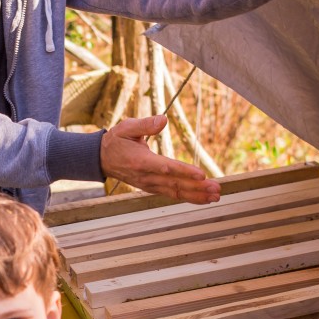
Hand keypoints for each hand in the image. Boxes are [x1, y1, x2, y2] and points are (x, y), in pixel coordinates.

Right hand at [100, 116, 220, 204]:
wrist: (102, 159)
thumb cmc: (117, 140)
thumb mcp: (127, 127)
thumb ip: (146, 124)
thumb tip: (164, 120)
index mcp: (141, 161)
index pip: (166, 168)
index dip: (184, 171)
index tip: (202, 175)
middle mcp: (146, 177)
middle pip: (175, 184)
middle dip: (197, 188)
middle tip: (217, 189)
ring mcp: (150, 185)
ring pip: (176, 192)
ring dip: (197, 195)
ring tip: (216, 196)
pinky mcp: (153, 188)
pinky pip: (172, 194)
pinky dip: (189, 197)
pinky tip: (204, 198)